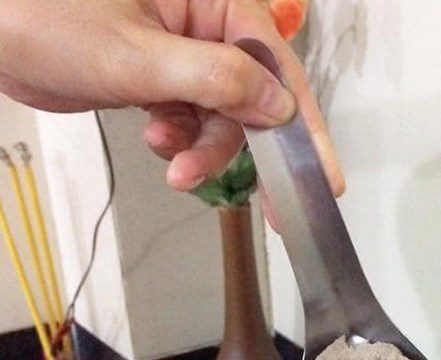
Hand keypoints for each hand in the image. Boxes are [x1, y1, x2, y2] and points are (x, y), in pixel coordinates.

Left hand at [0, 0, 342, 194]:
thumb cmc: (46, 19)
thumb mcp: (139, 57)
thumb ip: (216, 81)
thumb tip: (279, 108)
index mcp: (214, 0)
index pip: (277, 67)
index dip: (303, 127)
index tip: (324, 180)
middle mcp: (207, 23)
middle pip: (252, 101)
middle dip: (232, 147)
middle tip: (223, 189)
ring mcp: (184, 52)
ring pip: (222, 119)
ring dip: (201, 150)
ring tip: (171, 163)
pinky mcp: (162, 77)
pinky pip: (193, 120)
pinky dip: (182, 142)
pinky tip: (157, 140)